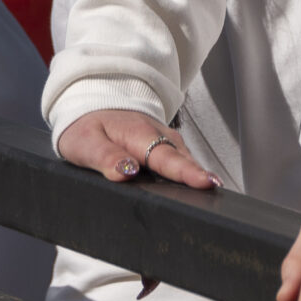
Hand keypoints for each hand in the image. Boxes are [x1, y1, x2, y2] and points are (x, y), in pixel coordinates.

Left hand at [55, 110, 219, 189]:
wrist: (87, 107)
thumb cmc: (85, 126)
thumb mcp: (84, 144)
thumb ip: (105, 158)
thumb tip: (127, 172)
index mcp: (137, 134)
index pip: (165, 157)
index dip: (186, 172)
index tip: (205, 182)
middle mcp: (156, 135)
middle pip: (181, 159)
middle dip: (200, 176)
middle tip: (216, 192)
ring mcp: (163, 139)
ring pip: (183, 159)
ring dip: (197, 175)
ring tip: (211, 194)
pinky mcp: (163, 146)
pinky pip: (179, 159)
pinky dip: (189, 173)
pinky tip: (195, 189)